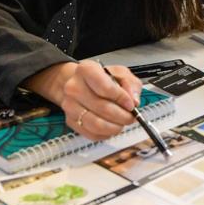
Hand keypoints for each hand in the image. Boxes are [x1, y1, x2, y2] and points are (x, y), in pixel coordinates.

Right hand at [25, 61, 141, 140]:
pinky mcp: (70, 120)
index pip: (105, 88)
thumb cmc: (101, 78)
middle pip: (102, 108)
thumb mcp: (120, 73)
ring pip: (96, 124)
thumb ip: (131, 84)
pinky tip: (111, 127)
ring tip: (122, 123)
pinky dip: (106, 134)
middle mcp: (74, 87)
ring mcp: (70, 106)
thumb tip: (134, 101)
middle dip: (122, 116)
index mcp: (86, 70)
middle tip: (131, 117)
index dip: (121, 99)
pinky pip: (91, 134)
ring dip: (115, 127)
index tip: (131, 104)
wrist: (80, 84)